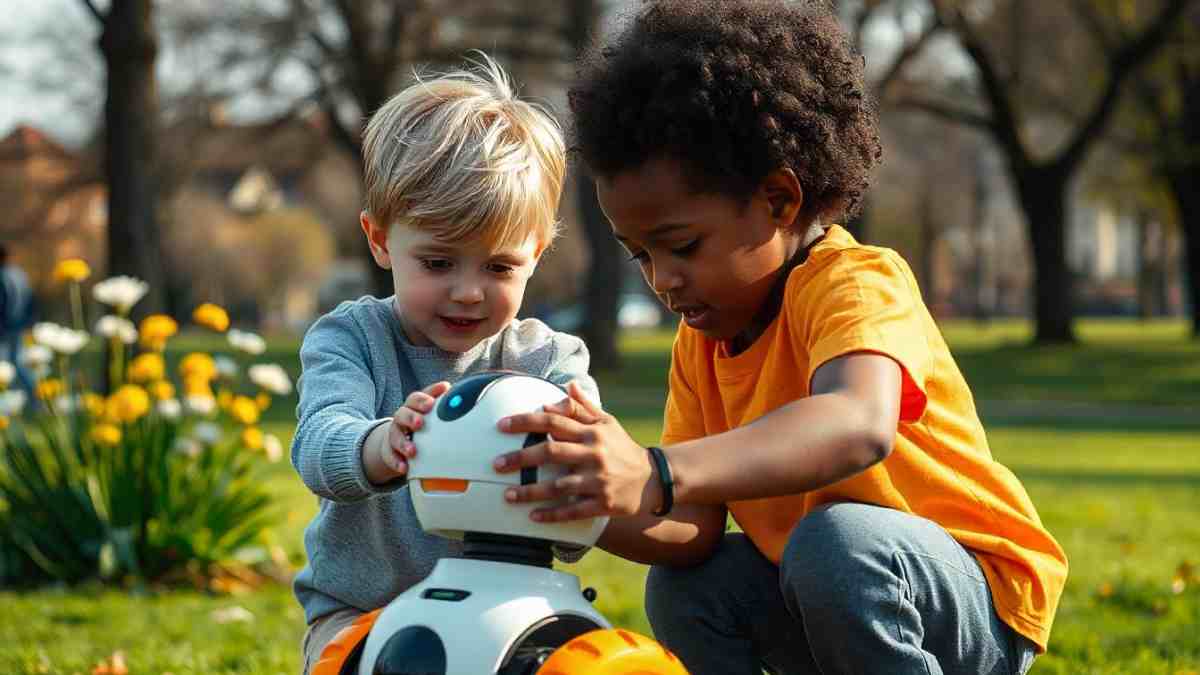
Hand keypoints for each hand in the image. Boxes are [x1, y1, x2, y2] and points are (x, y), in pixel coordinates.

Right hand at [363, 380, 450, 483]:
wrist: (397, 441)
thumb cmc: (422, 424)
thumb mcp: (433, 414)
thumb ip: (445, 406)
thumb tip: (463, 397)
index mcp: (413, 406)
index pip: (416, 398)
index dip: (423, 399)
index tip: (432, 401)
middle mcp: (402, 418)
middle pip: (403, 414)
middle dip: (411, 417)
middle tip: (420, 423)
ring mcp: (395, 434)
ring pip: (395, 436)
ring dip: (404, 443)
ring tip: (412, 451)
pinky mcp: (390, 451)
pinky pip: (390, 456)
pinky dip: (397, 462)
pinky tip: (404, 467)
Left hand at [493, 381, 662, 521]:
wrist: (653, 479)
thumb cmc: (623, 448)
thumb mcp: (608, 423)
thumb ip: (584, 407)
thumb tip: (567, 386)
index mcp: (592, 432)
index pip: (554, 422)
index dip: (526, 422)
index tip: (501, 425)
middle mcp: (594, 454)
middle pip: (551, 452)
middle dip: (520, 458)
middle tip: (495, 464)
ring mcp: (598, 480)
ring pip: (559, 486)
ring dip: (531, 491)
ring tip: (507, 495)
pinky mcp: (603, 503)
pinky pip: (573, 510)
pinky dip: (553, 514)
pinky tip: (533, 516)